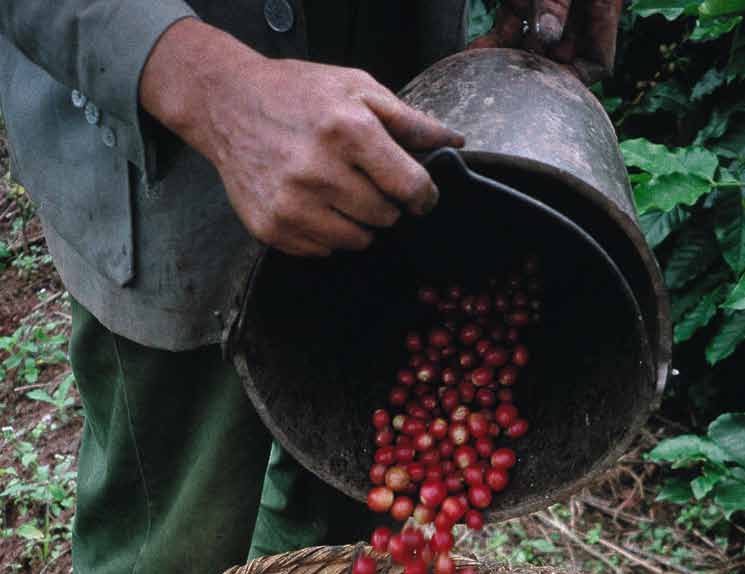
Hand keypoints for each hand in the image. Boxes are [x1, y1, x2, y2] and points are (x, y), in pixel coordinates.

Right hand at [140, 20, 463, 256]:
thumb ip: (408, 120)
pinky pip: (324, 250)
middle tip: (364, 181)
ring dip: (359, 222)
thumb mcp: (357, 89)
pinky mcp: (273, 228)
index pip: (411, 188)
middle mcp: (319, 172)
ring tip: (338, 191)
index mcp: (348, 132)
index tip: (419, 194)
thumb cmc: (297, 94)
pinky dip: (327, 232)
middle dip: (385, 203)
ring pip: (358, 240)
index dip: (423, 195)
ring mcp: (293, 205)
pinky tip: (312, 202)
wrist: (227, 105)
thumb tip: (453, 142)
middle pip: (386, 218)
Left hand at [470, 0, 622, 81]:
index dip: (574, 79)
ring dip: (511, 56)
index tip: (545, 87)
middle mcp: (580, 10)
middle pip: (563, 56)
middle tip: (509, 79)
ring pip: (534, 43)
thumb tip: (546, 38)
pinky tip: (480, 49)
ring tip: (485, 65)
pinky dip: (499, 37)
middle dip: (536, 70)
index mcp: (603, 4)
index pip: (597, 62)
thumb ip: (555, 0)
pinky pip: (514, 24)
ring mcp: (552, 3)